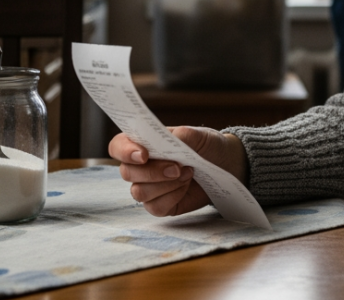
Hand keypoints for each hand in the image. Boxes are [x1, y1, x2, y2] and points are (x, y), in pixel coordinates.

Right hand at [108, 126, 248, 216]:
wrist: (226, 164)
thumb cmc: (207, 146)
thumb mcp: (198, 135)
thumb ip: (181, 135)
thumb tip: (167, 140)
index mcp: (143, 144)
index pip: (118, 146)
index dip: (124, 151)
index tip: (144, 154)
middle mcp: (140, 167)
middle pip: (127, 173)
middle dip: (153, 172)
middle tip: (178, 167)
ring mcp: (149, 187)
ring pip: (139, 192)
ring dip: (165, 184)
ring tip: (187, 174)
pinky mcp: (160, 204)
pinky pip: (155, 207)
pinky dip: (172, 197)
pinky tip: (185, 187)